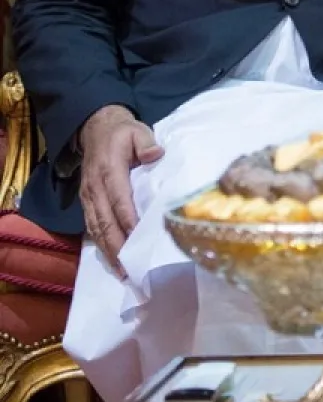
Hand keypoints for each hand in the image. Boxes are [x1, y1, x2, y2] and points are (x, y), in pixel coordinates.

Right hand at [79, 105, 162, 277]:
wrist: (95, 129)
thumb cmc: (122, 133)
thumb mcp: (137, 131)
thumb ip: (146, 142)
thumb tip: (155, 154)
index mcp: (109, 171)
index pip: (119, 200)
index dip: (128, 220)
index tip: (138, 239)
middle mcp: (95, 188)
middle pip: (105, 222)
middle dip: (118, 247)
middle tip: (132, 269)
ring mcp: (88, 198)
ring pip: (97, 229)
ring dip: (109, 252)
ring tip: (123, 273)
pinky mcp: (87, 203)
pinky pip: (92, 227)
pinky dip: (102, 246)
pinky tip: (113, 261)